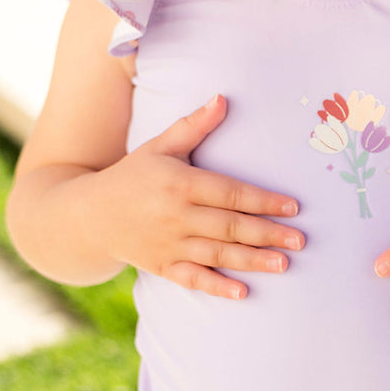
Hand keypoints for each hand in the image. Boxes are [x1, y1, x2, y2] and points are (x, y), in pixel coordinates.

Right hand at [92, 94, 304, 298]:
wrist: (89, 216)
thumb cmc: (133, 175)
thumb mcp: (159, 146)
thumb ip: (193, 125)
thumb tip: (223, 98)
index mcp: (181, 183)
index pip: (230, 193)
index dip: (263, 201)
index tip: (293, 207)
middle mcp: (176, 215)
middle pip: (230, 225)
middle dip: (268, 233)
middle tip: (300, 240)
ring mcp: (169, 244)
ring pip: (218, 253)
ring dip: (252, 260)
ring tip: (284, 264)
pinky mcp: (162, 266)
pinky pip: (193, 278)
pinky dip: (216, 286)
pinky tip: (242, 293)